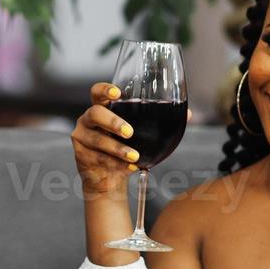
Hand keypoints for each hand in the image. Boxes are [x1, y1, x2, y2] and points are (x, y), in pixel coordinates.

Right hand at [70, 82, 192, 196]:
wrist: (108, 178)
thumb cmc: (125, 149)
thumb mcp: (141, 135)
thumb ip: (158, 122)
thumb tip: (188, 114)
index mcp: (102, 108)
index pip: (97, 92)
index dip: (104, 90)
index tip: (117, 93)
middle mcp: (88, 120)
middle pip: (95, 113)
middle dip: (113, 122)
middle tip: (130, 132)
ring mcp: (82, 137)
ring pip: (98, 140)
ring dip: (118, 149)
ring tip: (135, 156)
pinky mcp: (81, 155)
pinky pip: (98, 158)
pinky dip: (116, 163)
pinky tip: (129, 166)